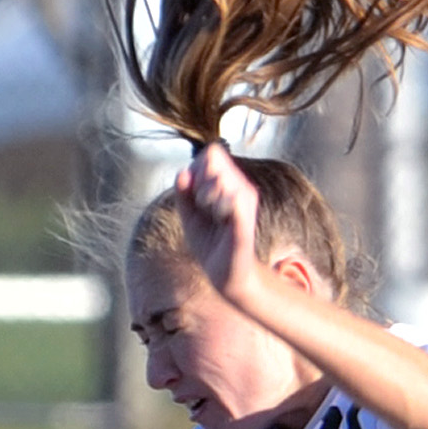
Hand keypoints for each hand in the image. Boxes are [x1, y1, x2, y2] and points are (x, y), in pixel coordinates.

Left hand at [173, 140, 261, 303]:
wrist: (225, 275)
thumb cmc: (209, 243)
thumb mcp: (189, 215)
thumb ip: (183, 192)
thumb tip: (182, 171)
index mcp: (229, 183)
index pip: (210, 153)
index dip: (196, 168)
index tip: (193, 193)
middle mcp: (241, 186)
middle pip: (213, 159)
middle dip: (199, 181)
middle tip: (203, 207)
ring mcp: (245, 200)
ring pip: (219, 176)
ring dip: (205, 196)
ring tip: (212, 215)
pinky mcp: (245, 218)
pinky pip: (232, 198)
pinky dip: (219, 204)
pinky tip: (219, 217)